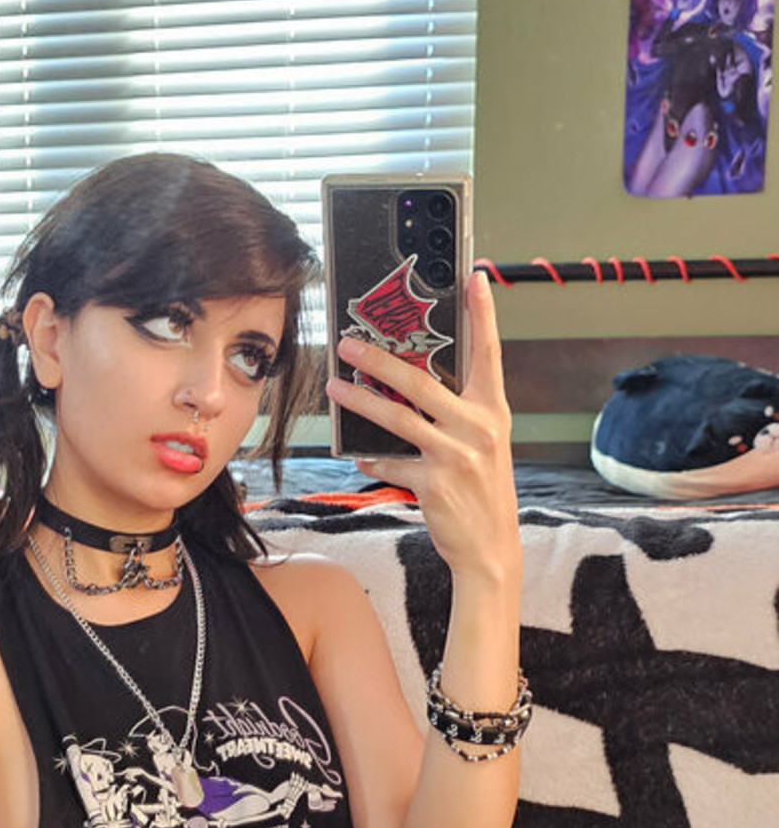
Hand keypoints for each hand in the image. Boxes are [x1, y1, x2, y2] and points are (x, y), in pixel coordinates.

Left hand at [326, 270, 520, 584]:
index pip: (489, 353)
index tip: (475, 277)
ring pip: (396, 418)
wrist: (490, 550)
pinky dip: (370, 459)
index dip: (483, 314)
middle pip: (420, 381)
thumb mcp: (482, 447)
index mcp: (493, 412)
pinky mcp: (434, 483)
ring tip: (333, 387)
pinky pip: (390, 462)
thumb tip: (408, 389)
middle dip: (379, 358)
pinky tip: (357, 456)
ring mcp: (456, 455)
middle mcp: (478, 427)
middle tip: (349, 342)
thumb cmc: (483, 493)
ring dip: (359, 401)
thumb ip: (455, 416)